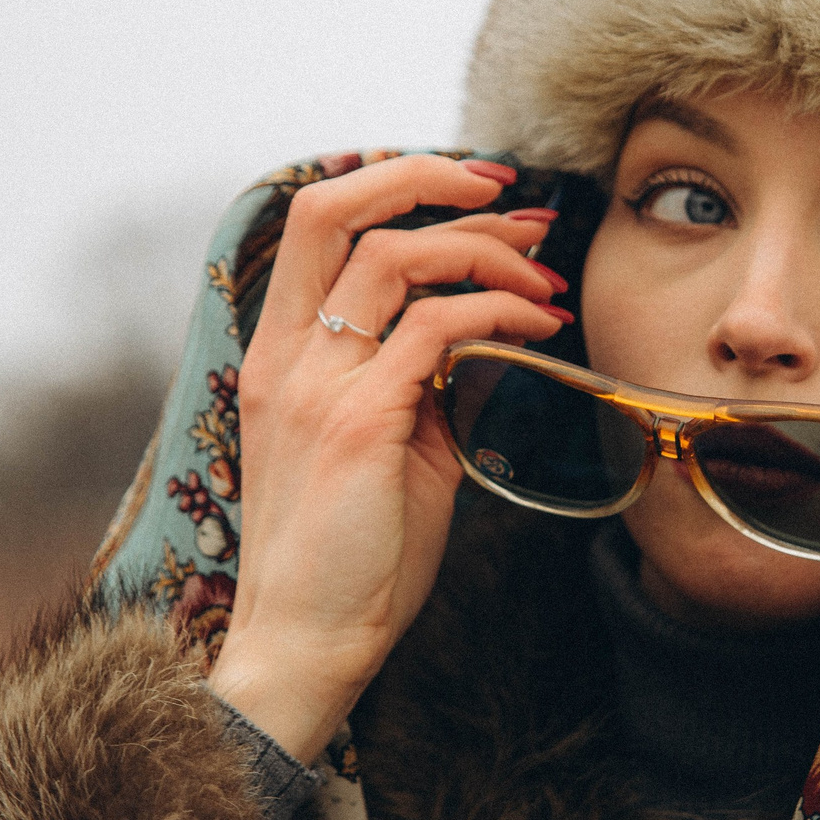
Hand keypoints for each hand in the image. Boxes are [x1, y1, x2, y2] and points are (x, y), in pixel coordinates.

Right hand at [207, 156, 568, 762]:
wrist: (310, 641)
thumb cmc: (351, 554)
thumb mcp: (380, 446)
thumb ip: (414, 383)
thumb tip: (485, 338)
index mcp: (277, 354)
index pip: (312, 221)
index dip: (389, 181)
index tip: (469, 190)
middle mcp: (285, 357)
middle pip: (333, 209)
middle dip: (429, 178)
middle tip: (515, 200)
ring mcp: (317, 386)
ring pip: (397, 259)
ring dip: (485, 253)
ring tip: (542, 277)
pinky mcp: (359, 424)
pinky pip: (437, 331)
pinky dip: (497, 315)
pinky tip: (536, 330)